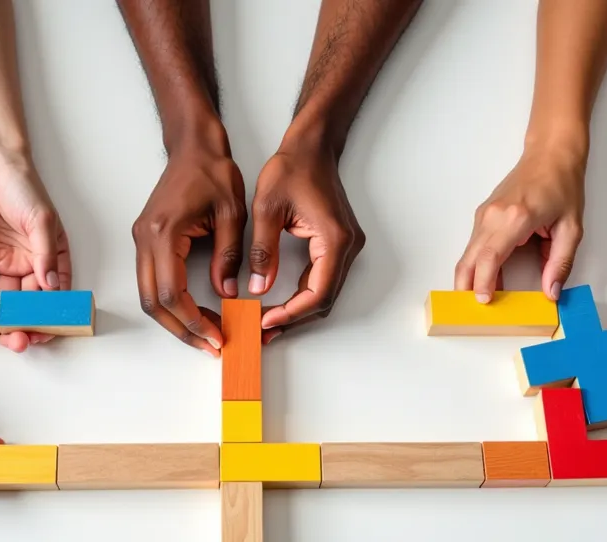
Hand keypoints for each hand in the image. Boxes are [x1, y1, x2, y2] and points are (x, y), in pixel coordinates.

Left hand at [0, 151, 71, 351]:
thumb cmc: (25, 189)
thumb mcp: (42, 221)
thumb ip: (45, 255)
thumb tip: (52, 287)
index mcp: (47, 262)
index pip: (48, 298)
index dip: (45, 320)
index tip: (38, 337)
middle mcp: (23, 267)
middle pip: (17, 305)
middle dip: (12, 327)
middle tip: (10, 342)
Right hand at [131, 140, 245, 355]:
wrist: (194, 146)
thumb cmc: (213, 171)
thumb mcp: (232, 214)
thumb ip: (229, 256)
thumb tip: (227, 294)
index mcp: (164, 232)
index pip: (170, 292)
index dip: (192, 320)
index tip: (217, 335)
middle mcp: (145, 239)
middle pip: (151, 302)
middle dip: (181, 329)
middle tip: (211, 345)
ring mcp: (141, 241)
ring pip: (147, 296)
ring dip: (175, 319)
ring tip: (206, 333)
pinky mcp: (147, 241)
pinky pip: (152, 282)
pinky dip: (170, 303)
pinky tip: (195, 312)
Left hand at [248, 148, 363, 342]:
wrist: (311, 147)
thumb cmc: (291, 168)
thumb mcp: (267, 209)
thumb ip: (264, 251)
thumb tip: (258, 288)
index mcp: (334, 239)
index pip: (318, 292)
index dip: (292, 312)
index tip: (266, 320)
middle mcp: (348, 247)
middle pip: (324, 298)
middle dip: (294, 317)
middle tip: (263, 330)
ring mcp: (347, 246)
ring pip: (325, 292)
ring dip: (299, 309)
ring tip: (268, 321)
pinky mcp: (339, 244)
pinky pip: (323, 278)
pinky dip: (303, 294)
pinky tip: (280, 302)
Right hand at [454, 148, 584, 300]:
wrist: (550, 155)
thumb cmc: (561, 185)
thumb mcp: (571, 227)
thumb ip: (561, 262)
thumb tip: (550, 290)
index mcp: (515, 218)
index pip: (489, 257)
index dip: (483, 282)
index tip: (484, 301)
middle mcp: (493, 216)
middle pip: (468, 259)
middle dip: (466, 287)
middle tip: (471, 311)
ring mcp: (484, 215)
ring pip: (468, 254)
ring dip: (471, 278)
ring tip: (483, 299)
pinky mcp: (483, 216)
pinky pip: (474, 246)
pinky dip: (476, 265)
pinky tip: (489, 280)